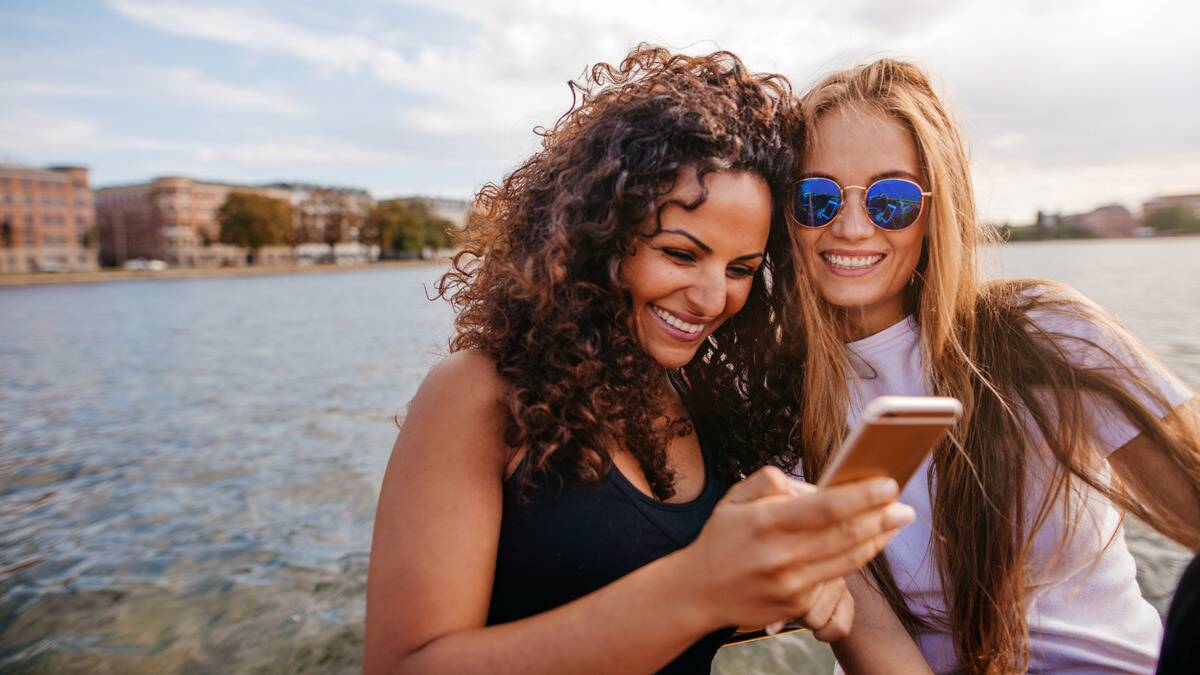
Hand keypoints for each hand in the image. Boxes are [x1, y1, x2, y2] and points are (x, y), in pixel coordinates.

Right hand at [679, 466, 913, 631]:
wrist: (699, 592)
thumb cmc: (722, 538)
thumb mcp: (736, 497)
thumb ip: (773, 481)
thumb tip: (817, 487)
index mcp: (766, 522)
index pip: (827, 507)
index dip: (863, 496)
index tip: (888, 484)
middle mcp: (781, 556)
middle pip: (846, 535)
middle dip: (883, 518)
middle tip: (905, 507)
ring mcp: (791, 585)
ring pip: (848, 559)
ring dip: (879, 540)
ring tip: (895, 523)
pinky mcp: (797, 606)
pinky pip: (835, 580)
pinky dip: (856, 560)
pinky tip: (869, 545)